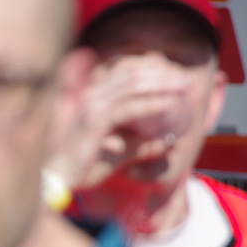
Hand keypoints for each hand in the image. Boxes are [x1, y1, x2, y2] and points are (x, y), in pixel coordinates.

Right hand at [48, 53, 189, 189]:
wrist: (60, 179)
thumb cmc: (86, 165)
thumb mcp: (121, 152)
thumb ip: (142, 144)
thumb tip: (169, 141)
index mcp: (95, 96)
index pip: (126, 70)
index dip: (153, 68)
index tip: (177, 74)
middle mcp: (92, 95)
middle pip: (131, 72)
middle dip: (162, 73)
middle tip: (186, 78)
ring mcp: (92, 107)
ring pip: (131, 85)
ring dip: (161, 83)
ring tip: (183, 86)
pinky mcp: (94, 123)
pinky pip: (127, 108)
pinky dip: (150, 104)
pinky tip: (169, 104)